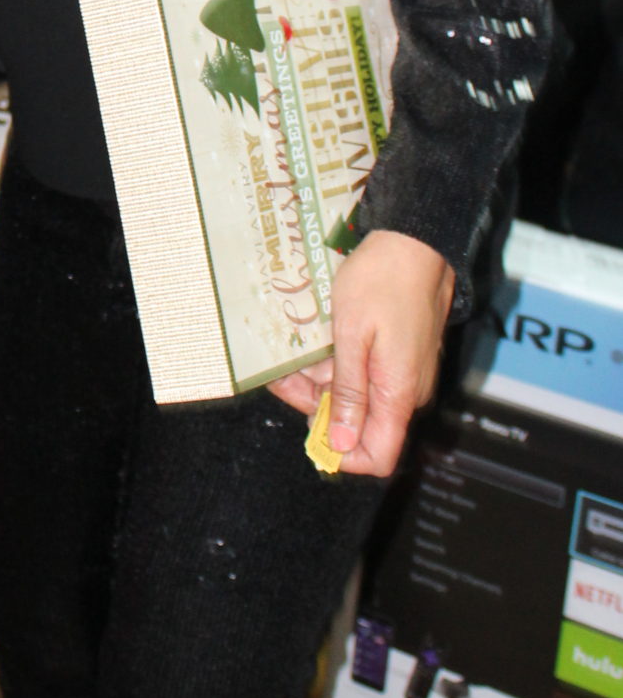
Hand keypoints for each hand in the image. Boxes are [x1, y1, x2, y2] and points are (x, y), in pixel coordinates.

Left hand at [268, 228, 454, 477]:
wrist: (415, 241)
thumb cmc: (383, 281)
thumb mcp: (353, 336)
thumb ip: (347, 393)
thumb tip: (340, 445)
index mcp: (398, 394)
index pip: (377, 457)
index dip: (341, 454)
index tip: (307, 431)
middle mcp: (404, 390)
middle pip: (358, 424)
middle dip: (315, 407)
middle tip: (281, 379)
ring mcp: (401, 371)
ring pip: (354, 395)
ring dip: (318, 381)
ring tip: (285, 358)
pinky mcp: (396, 354)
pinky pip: (362, 372)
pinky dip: (334, 364)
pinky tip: (308, 345)